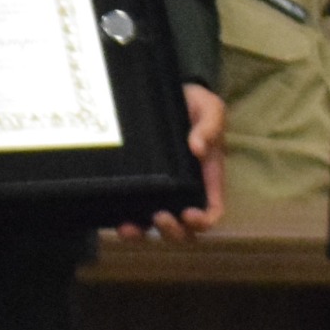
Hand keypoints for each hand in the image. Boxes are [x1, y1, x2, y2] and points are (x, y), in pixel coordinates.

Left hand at [104, 85, 226, 243]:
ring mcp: (162, 192)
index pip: (211, 211)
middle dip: (173, 231)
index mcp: (207, 179)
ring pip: (156, 228)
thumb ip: (210, 126)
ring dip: (145, 234)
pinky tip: (118, 221)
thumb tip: (197, 148)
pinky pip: (135, 213)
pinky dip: (128, 223)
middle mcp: (185, 192)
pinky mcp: (140, 187)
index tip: (189, 215)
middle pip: (184, 229)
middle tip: (160, 216)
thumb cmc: (195, 105)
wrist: (169, 94)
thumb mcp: (210, 108)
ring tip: (130, 227)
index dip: (203, 221)